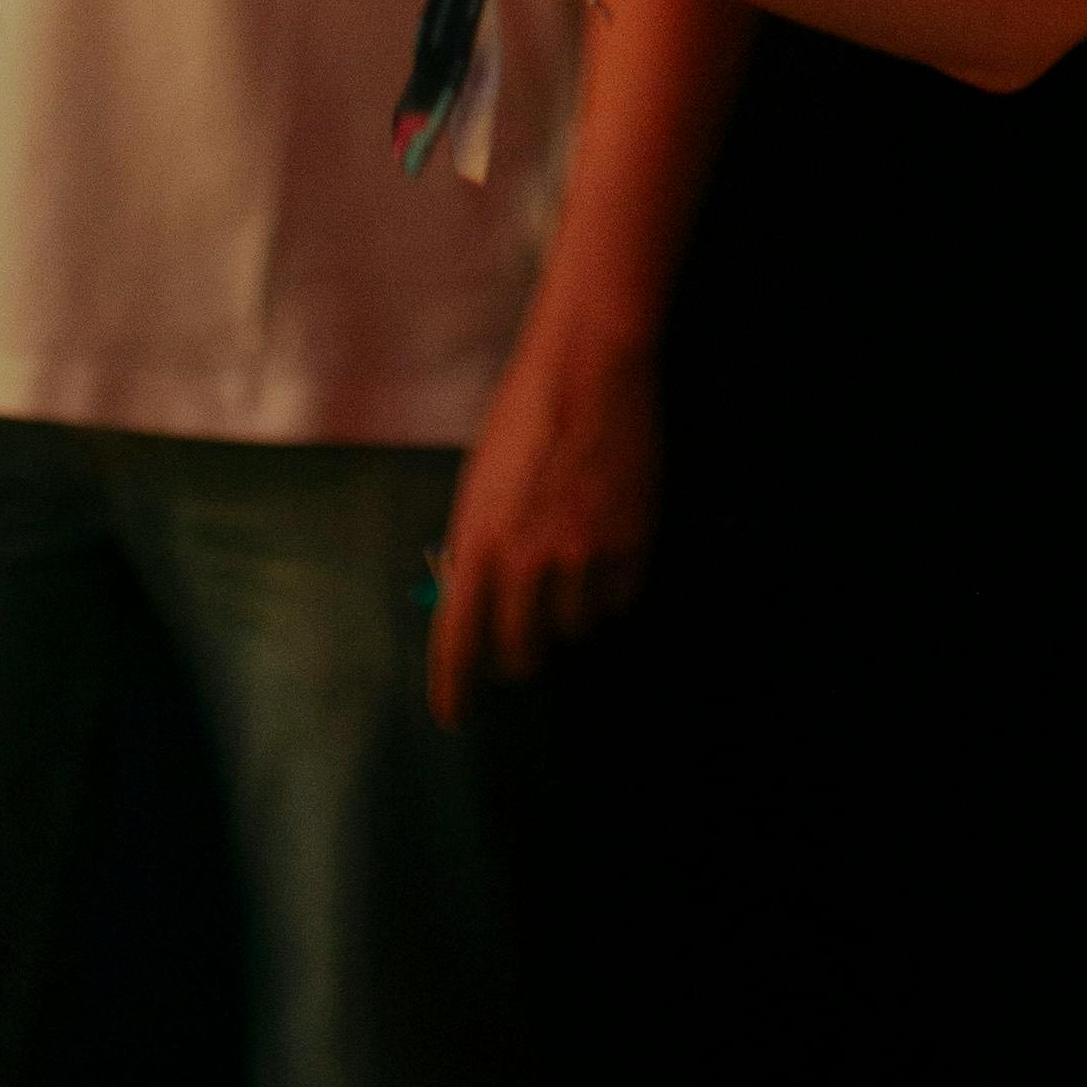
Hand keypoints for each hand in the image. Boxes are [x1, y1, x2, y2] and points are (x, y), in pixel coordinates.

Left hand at [428, 314, 660, 724]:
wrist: (589, 370)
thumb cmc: (523, 420)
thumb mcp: (478, 488)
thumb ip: (475, 551)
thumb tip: (476, 606)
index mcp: (477, 548)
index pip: (458, 648)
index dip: (456, 693)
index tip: (457, 716)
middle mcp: (526, 565)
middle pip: (521, 658)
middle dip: (520, 653)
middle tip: (526, 629)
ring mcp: (582, 559)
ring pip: (575, 630)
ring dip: (569, 609)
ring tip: (571, 554)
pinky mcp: (630, 547)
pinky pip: (618, 600)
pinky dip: (610, 585)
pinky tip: (604, 540)